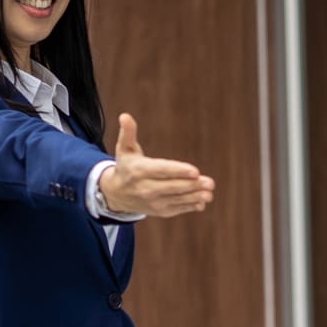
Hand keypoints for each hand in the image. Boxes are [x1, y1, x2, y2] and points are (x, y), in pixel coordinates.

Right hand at [100, 113, 215, 215]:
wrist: (116, 194)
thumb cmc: (126, 166)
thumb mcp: (124, 149)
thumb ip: (128, 133)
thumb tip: (125, 116)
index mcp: (139, 171)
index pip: (161, 170)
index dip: (178, 171)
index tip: (195, 171)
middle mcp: (145, 188)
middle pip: (172, 187)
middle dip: (192, 185)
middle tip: (210, 182)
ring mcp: (152, 201)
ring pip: (176, 199)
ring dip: (194, 197)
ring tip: (209, 193)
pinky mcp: (159, 211)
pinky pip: (176, 209)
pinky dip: (189, 206)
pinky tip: (202, 202)